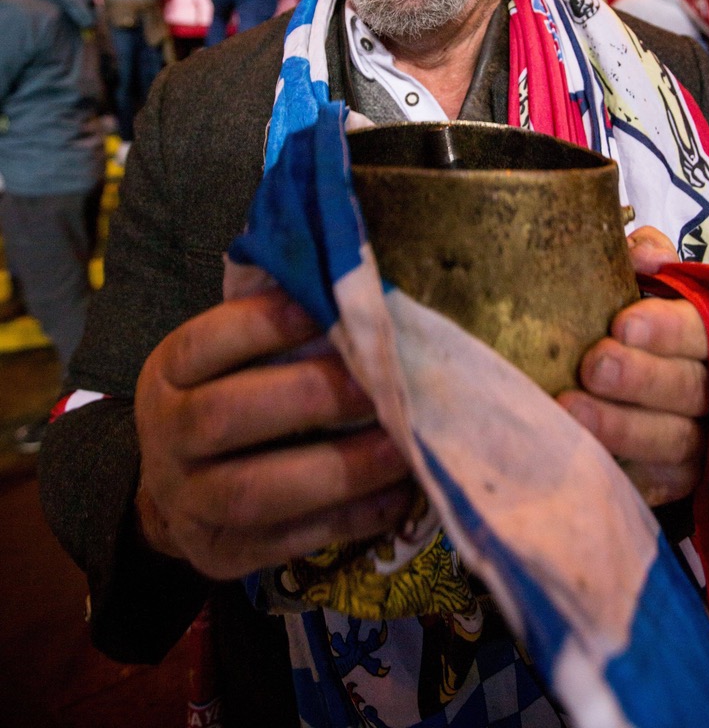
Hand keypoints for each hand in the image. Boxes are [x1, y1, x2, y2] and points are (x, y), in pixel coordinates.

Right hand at [134, 268, 411, 579]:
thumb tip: (356, 293)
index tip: (330, 309)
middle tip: (379, 383)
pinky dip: (347, 520)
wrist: (175, 490)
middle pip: (224, 418)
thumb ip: (275, 329)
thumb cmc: (226, 396)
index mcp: (166, 374)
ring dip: (339, 470)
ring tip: (402, 448)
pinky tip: (395, 496)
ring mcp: (187, 504)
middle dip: (310, 398)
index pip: (204, 344)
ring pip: (255, 492)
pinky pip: (286, 543)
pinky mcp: (220, 556)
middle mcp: (166, 438)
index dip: (264, 324)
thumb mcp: (228, 357)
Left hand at [558, 227, 708, 507]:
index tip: (621, 324)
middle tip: (594, 366)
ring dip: (622, 428)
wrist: (673, 371)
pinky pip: (661, 484)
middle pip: (688, 388)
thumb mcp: (659, 279)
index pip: (700, 329)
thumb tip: (641, 253)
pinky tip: (588, 460)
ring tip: (570, 411)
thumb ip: (652, 257)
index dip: (665, 328)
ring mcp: (708, 440)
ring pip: (675, 440)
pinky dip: (628, 473)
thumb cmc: (654, 315)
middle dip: (640, 378)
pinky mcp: (687, 479)